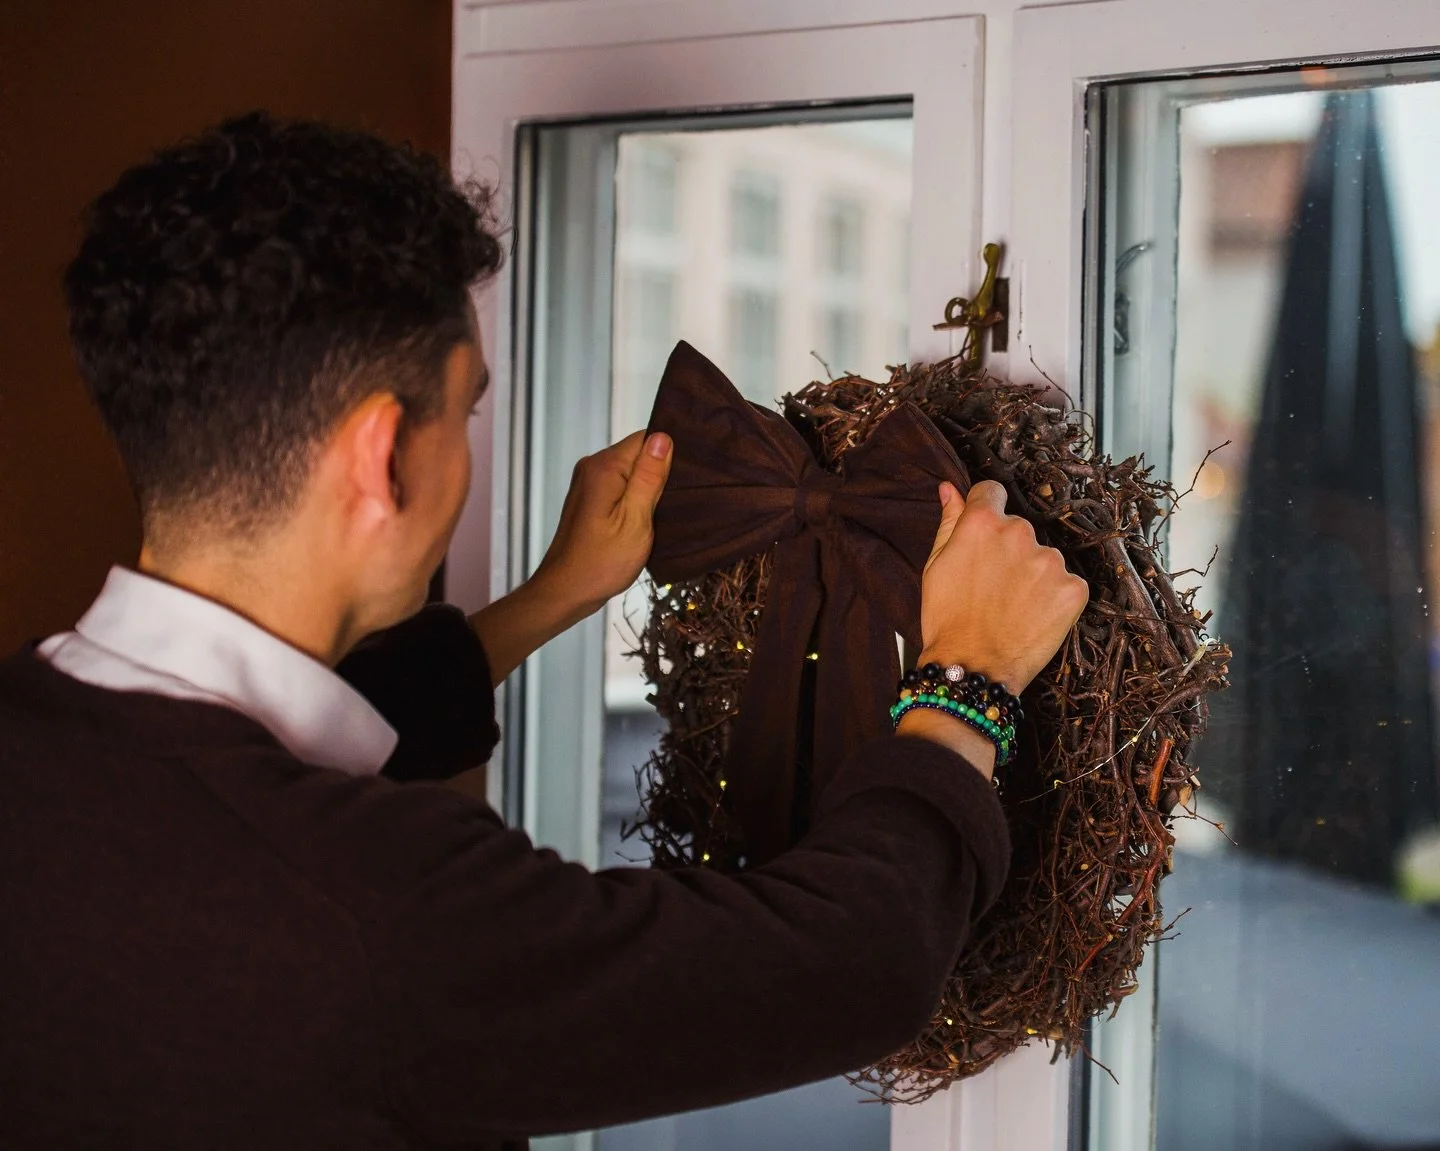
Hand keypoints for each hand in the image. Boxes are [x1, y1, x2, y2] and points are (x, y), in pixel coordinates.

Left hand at [531, 430, 673, 618]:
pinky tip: (647, 517)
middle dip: (660, 472)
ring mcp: (589, 483)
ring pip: (631, 471)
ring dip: (649, 488)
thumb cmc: (602, 561)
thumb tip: (662, 437)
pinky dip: (636, 498)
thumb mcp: (635, 520)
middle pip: (638, 453)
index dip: (669, 454)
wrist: (567, 591)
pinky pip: (621, 486)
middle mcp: (593, 467)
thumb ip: (648, 477)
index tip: (686, 478)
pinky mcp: (590, 499)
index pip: (646, 439)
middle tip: (678, 499)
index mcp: (604, 467)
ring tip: (665, 511)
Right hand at [917, 480, 1087, 694]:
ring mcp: (1050, 561)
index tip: (983, 536)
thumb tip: (950, 489)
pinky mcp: (1073, 589)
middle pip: (1018, 529)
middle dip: (1008, 551)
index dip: (985, 512)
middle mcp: (1019, 533)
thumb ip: (948, 521)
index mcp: (983, 523)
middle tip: (992, 586)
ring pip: (1043, 558)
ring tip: (1011, 607)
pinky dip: (1053, 599)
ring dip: (1032, 575)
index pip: (991, 492)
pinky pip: (1065, 584)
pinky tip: (1032, 617)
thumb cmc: (947, 619)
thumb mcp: (936, 565)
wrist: (972, 668)